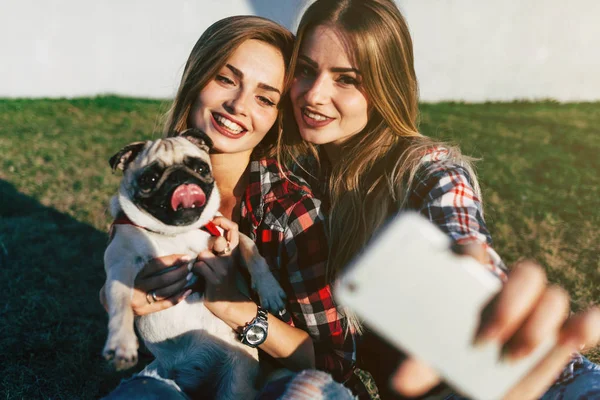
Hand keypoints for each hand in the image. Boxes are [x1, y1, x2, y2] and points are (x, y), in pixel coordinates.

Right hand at [131, 254, 194, 315]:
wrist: (109, 300)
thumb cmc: (125, 279)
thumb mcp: (130, 268)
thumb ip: (145, 263)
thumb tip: (171, 256)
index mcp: (131, 274)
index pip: (156, 265)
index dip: (172, 260)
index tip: (186, 257)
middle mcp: (135, 288)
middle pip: (163, 279)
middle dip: (180, 272)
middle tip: (190, 266)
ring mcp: (139, 301)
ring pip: (165, 291)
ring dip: (180, 283)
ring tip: (190, 276)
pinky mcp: (143, 311)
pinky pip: (164, 304)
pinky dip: (178, 297)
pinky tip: (188, 291)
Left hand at [191, 217, 244, 316]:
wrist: (228, 304)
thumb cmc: (221, 281)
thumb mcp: (223, 263)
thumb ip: (218, 249)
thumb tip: (207, 233)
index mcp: (233, 252)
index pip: (233, 229)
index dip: (223, 221)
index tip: (213, 220)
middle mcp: (230, 258)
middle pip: (216, 241)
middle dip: (208, 248)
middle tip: (207, 260)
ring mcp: (224, 268)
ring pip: (204, 254)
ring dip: (199, 262)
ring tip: (203, 271)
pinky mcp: (215, 278)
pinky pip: (199, 266)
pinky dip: (196, 271)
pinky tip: (200, 278)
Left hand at [390, 244, 599, 398]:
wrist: (460, 381)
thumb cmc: (440, 359)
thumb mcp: (425, 361)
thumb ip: (416, 364)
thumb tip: (401, 381)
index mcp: (472, 283)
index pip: (475, 253)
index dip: (473, 253)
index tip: (467, 262)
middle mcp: (507, 292)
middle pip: (525, 274)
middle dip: (512, 301)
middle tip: (486, 337)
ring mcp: (535, 313)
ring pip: (553, 296)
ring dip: (540, 321)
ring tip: (515, 353)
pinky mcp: (557, 337)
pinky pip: (584, 321)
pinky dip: (588, 323)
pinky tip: (577, 333)